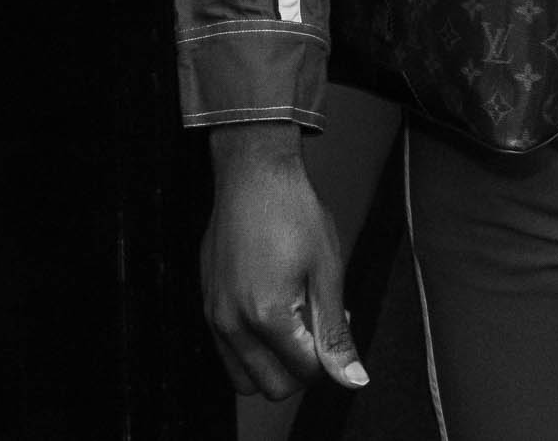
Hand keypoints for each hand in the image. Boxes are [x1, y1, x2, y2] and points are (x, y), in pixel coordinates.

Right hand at [201, 123, 368, 399]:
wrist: (253, 171)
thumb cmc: (293, 210)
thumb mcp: (327, 268)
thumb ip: (335, 331)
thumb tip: (351, 378)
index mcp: (267, 316)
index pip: (304, 372)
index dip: (328, 352)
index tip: (334, 317)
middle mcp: (232, 323)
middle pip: (272, 387)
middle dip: (301, 366)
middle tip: (316, 321)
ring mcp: (214, 315)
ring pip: (244, 378)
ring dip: (273, 363)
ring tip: (294, 318)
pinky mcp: (206, 303)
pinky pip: (226, 351)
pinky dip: (251, 347)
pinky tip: (271, 307)